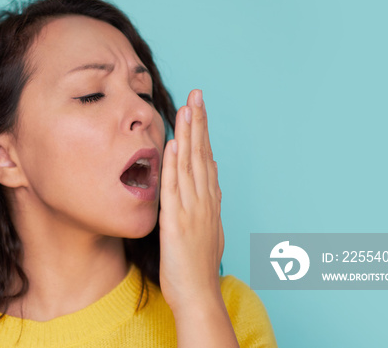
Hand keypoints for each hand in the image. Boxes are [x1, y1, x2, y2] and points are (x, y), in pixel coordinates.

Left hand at [158, 89, 223, 311]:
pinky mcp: (177, 221)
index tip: (199, 108)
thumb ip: (210, 199)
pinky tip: (175, 143)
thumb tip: (212, 172)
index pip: (206, 158)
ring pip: (191, 164)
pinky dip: (176, 163)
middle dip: (199, 122)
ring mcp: (192, 210)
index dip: (203, 132)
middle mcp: (204, 201)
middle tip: (197, 93)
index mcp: (209, 201)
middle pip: (202, 154)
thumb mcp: (208, 228)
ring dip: (190, 134)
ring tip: (189, 106)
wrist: (198, 295)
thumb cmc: (198, 266)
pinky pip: (176, 187)